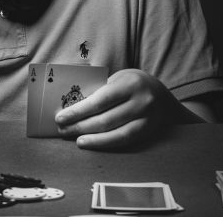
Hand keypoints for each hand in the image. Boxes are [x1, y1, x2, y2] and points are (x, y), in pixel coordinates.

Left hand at [54, 69, 183, 149]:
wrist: (162, 96)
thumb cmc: (131, 85)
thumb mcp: (118, 80)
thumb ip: (100, 92)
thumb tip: (72, 108)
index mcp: (130, 83)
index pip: (100, 100)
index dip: (78, 111)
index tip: (60, 117)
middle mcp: (142, 101)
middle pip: (105, 119)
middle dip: (80, 126)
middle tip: (62, 129)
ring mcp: (147, 118)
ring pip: (115, 133)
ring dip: (91, 138)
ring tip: (75, 139)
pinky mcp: (148, 131)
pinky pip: (124, 140)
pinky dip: (105, 143)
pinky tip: (91, 143)